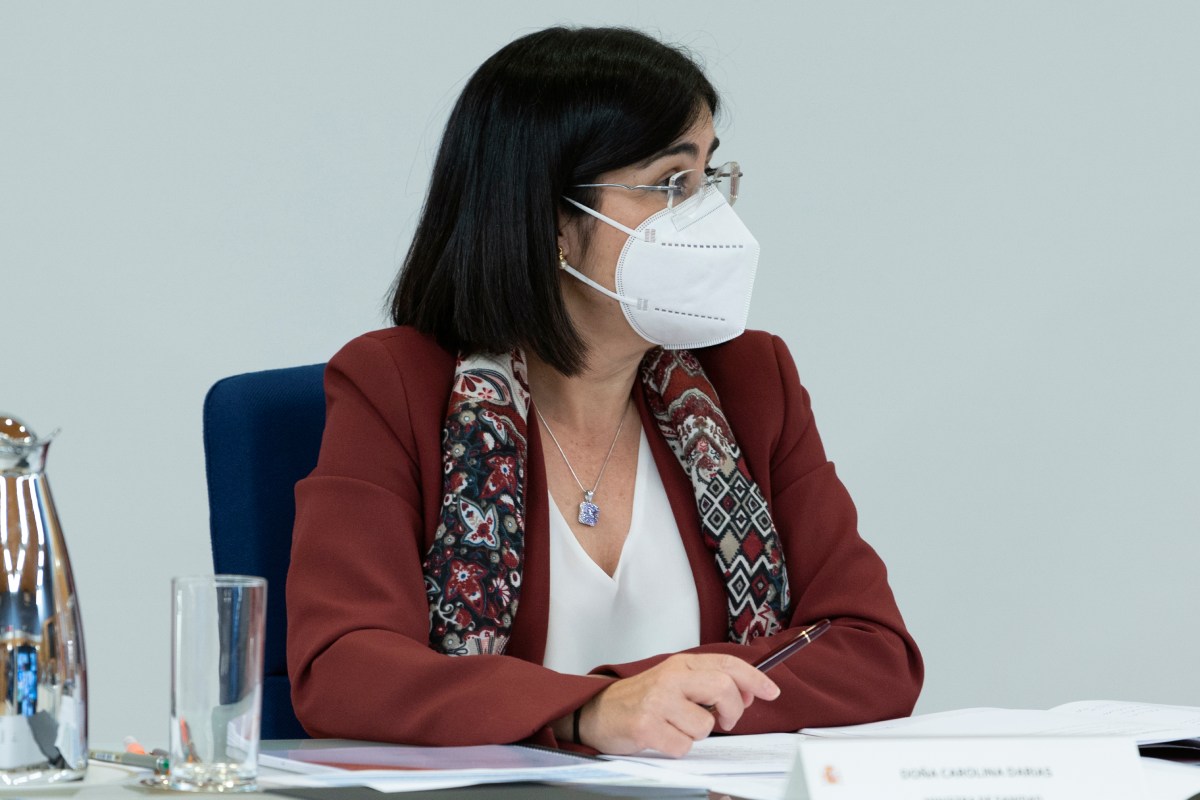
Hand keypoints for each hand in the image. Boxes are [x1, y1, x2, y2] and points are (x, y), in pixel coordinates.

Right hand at [579, 653, 779, 756]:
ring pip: (705, 725)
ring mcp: (658, 701)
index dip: (755, 679)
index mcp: (680, 663)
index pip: (728, 664)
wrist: (596, 711)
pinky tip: (662, 737)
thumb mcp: (674, 680)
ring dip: (696, 733)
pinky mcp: (647, 726)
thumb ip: (706, 682)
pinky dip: (677, 748)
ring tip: (675, 726)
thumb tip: (745, 693)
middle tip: (723, 720)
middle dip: (731, 711)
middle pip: (724, 689)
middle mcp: (671, 678)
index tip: (771, 691)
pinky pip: (684, 746)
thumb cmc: (640, 698)